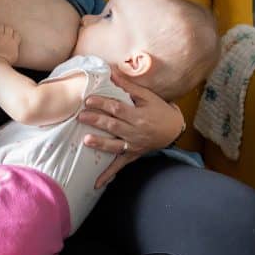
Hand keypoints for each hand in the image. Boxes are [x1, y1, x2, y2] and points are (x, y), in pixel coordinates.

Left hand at [0, 24, 20, 65]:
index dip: (12, 35)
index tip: (9, 38)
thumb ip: (14, 49)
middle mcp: (7, 38)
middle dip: (5, 31)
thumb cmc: (5, 64)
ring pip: (0, 26)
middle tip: (1, 35)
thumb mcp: (14, 57)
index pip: (16, 33)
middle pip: (8, 28)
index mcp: (14, 43)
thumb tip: (13, 47)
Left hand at [78, 71, 184, 188]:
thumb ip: (128, 85)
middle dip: (96, 121)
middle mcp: (136, 132)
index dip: (103, 104)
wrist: (174, 129)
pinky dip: (108, 174)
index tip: (88, 100)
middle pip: (113, 126)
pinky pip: (120, 165)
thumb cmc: (159, 109)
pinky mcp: (133, 154)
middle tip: (80, 116)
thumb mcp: (147, 96)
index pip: (117, 109)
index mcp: (138, 116)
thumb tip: (111, 72)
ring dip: (100, 144)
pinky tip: (97, 183)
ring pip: (115, 145)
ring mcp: (134, 145)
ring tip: (86, 140)